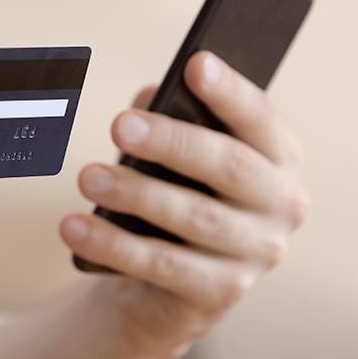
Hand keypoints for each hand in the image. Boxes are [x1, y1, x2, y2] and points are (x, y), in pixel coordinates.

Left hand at [62, 51, 309, 357]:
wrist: (164, 288)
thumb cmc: (173, 199)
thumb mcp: (172, 157)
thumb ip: (168, 121)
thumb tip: (146, 105)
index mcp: (280, 158)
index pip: (260, 118)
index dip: (229, 92)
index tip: (195, 63)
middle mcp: (283, 206)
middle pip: (228, 167)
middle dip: (172, 142)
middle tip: (120, 125)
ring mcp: (258, 255)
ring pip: (194, 217)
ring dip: (135, 194)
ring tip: (87, 177)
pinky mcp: (222, 295)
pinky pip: (164, 265)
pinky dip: (114, 245)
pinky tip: (74, 227)